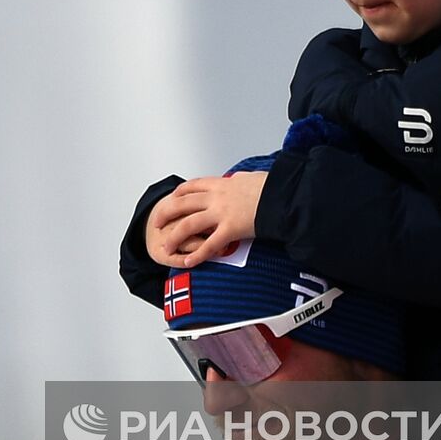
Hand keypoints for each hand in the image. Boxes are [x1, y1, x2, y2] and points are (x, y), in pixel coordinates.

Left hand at [145, 172, 267, 267]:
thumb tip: (241, 178)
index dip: (178, 194)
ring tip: (165, 247)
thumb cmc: (272, 186)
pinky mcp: (231, 229)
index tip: (172, 199)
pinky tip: (188, 263)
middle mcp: (216, 197)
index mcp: (221, 184)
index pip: (192, 186)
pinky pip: (209, 245)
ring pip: (189, 224)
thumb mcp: (251, 177)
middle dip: (166, 214)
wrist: (284, 194)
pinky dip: (197, 255)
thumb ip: (241, 180)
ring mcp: (222, 213)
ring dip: (174, 237)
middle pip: (182, 204)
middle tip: (157, 223)